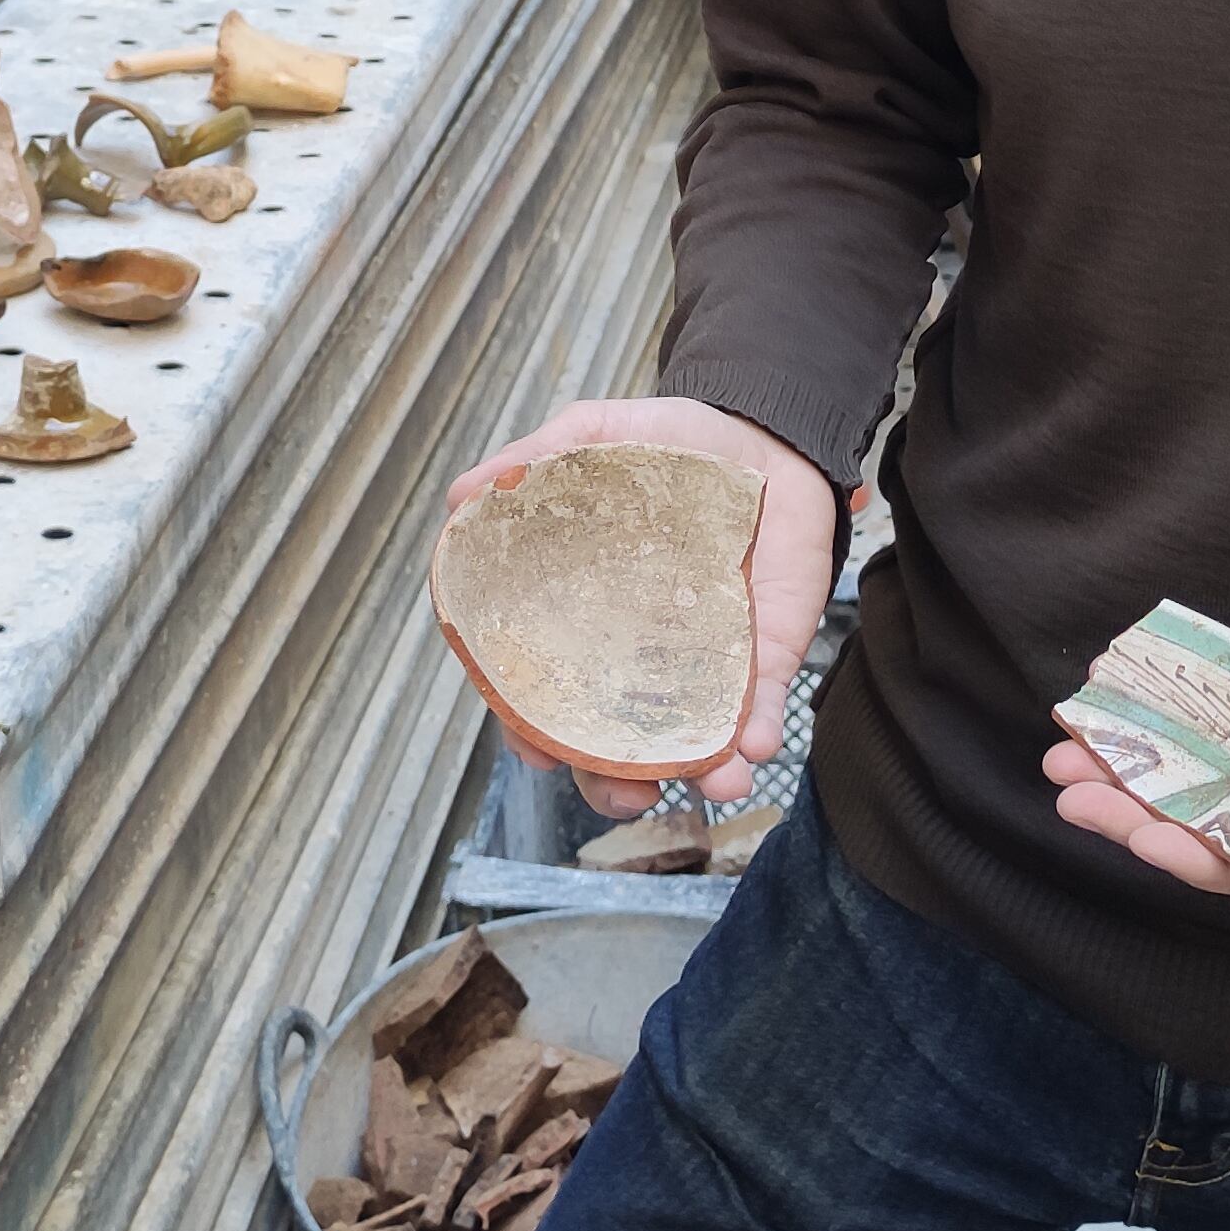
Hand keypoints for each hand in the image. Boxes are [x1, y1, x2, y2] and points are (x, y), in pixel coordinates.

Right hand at [442, 396, 841, 815]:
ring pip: (692, 742)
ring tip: (715, 782)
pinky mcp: (765, 653)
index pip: (549, 694)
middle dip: (616, 786)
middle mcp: (641, 657)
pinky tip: (755, 743)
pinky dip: (757, 733)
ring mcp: (705, 663)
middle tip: (626, 794)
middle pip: (615, 745)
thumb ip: (536, 461)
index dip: (534, 731)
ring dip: (701, 772)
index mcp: (587, 619)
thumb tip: (463, 497)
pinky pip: (760, 705)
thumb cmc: (672, 447)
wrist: (765, 436)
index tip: (534, 749)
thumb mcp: (596, 438)